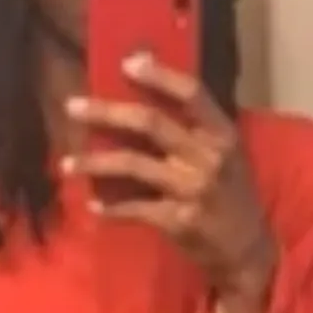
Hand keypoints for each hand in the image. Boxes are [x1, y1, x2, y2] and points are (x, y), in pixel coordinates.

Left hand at [63, 54, 272, 297]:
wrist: (247, 249)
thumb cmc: (230, 196)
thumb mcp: (224, 156)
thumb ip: (193, 131)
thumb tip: (142, 100)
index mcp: (222, 134)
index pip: (191, 93)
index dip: (158, 75)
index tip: (126, 63)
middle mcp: (208, 157)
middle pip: (150, 123)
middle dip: (106, 112)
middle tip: (72, 106)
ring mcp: (193, 189)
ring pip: (133, 165)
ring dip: (94, 163)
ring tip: (66, 163)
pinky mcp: (179, 220)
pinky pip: (135, 209)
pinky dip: (111, 208)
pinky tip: (93, 205)